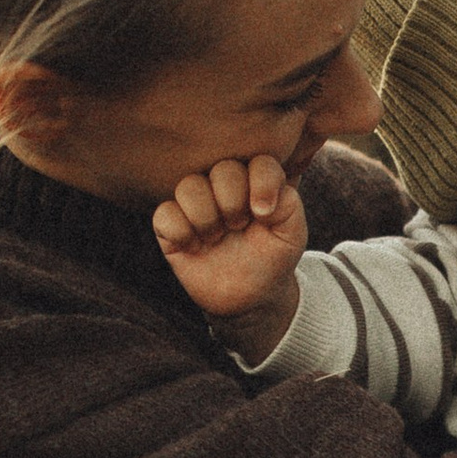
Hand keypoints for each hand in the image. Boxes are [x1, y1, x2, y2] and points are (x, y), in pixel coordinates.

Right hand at [152, 154, 308, 334]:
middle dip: (235, 203)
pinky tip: (195, 247)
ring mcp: (194, 203)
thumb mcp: (292, 234)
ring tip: (217, 238)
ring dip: (207, 218)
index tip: (264, 215)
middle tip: (239, 227)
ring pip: (188, 187)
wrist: (251, 295)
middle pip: (223, 169)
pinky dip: (181, 233)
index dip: (262, 183)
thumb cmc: (273, 258)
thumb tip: (258, 199)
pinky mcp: (170, 225)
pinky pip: (164, 215)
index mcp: (255, 180)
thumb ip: (288, 204)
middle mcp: (223, 185)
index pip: (260, 162)